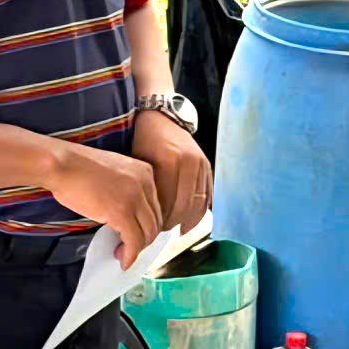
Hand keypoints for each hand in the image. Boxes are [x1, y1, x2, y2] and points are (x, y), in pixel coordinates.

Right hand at [47, 143, 161, 262]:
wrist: (61, 164)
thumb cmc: (77, 168)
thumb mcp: (113, 174)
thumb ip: (126, 191)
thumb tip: (127, 218)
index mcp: (144, 172)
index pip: (156, 206)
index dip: (147, 225)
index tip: (136, 236)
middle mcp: (145, 183)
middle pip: (155, 221)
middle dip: (144, 239)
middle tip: (129, 249)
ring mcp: (134, 198)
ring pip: (147, 233)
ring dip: (137, 249)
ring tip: (123, 255)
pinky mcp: (121, 212)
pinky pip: (134, 241)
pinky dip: (130, 254)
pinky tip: (123, 259)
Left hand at [132, 109, 212, 237]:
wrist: (160, 119)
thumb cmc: (144, 142)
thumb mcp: (140, 165)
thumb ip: (148, 189)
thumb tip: (151, 220)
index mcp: (169, 161)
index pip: (168, 201)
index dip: (162, 218)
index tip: (154, 227)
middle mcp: (189, 162)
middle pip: (185, 204)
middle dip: (174, 220)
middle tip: (163, 228)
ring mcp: (201, 163)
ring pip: (199, 201)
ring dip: (188, 218)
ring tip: (176, 225)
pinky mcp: (207, 165)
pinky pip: (208, 194)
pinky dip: (201, 210)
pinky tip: (191, 219)